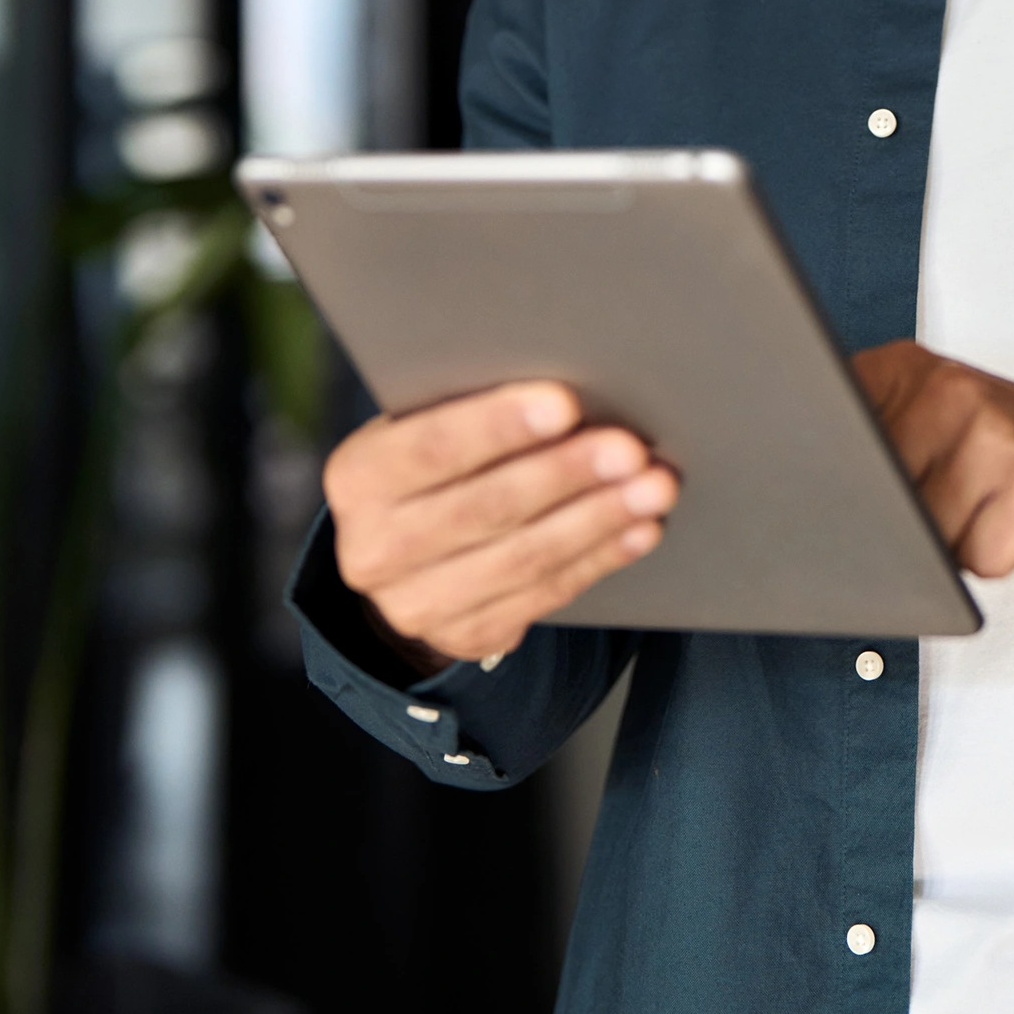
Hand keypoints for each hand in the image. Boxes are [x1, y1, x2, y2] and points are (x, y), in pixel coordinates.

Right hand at [322, 380, 679, 669]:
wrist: (402, 551)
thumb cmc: (437, 458)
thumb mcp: (425, 423)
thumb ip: (471, 404)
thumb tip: (569, 376)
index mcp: (358, 476)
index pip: (431, 447)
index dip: (499, 425)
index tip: (565, 403)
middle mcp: (374, 548)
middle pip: (485, 507)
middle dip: (567, 474)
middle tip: (631, 448)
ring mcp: (416, 603)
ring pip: (523, 558)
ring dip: (598, 519)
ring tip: (654, 487)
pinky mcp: (465, 636)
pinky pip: (544, 595)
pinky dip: (599, 558)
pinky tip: (640, 529)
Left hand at [852, 342, 1013, 575]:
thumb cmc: (1007, 451)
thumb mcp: (926, 425)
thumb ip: (867, 442)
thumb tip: (800, 491)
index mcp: (906, 369)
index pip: (831, 431)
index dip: (834, 483)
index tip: (848, 494)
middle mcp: (949, 388)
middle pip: (875, 495)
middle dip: (897, 522)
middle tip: (936, 499)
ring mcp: (995, 428)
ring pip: (925, 535)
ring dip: (949, 545)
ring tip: (981, 507)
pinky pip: (978, 557)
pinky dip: (991, 557)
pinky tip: (1011, 520)